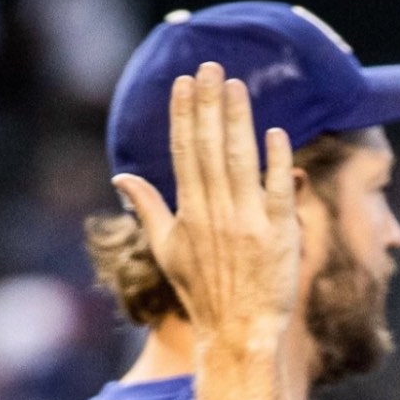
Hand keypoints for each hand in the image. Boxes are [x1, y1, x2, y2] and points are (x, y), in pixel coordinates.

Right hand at [111, 63, 299, 353]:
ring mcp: (248, 222)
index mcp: (189, 212)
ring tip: (235, 85)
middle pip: (210, 147)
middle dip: (208, 104)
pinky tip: (274, 132)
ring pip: (241, 160)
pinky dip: (276, 161)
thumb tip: (120, 179)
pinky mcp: (279, 234)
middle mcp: (216, 212)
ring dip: (238, 120)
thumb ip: (148, 208)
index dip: (184, 114)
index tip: (184, 82)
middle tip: (209, 66)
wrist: (238, 333)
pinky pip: (277, 190)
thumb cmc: (203, 293)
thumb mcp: (167, 251)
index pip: (184, 152)